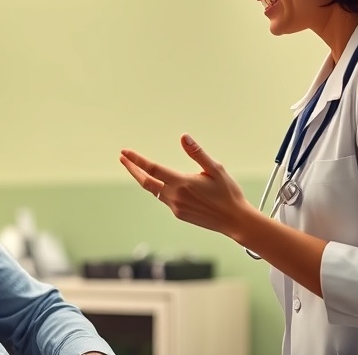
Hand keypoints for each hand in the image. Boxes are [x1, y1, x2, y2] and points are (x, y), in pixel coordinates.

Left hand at [119, 134, 253, 237]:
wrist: (235, 220)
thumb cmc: (228, 193)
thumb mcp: (216, 169)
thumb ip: (197, 153)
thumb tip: (184, 138)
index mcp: (182, 183)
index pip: (152, 169)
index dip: (137, 160)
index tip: (125, 153)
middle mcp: (175, 196)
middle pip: (145, 182)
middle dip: (132, 169)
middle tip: (123, 159)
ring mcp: (175, 207)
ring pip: (153, 191)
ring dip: (144, 179)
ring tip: (137, 169)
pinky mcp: (179, 213)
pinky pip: (164, 199)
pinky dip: (158, 189)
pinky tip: (161, 183)